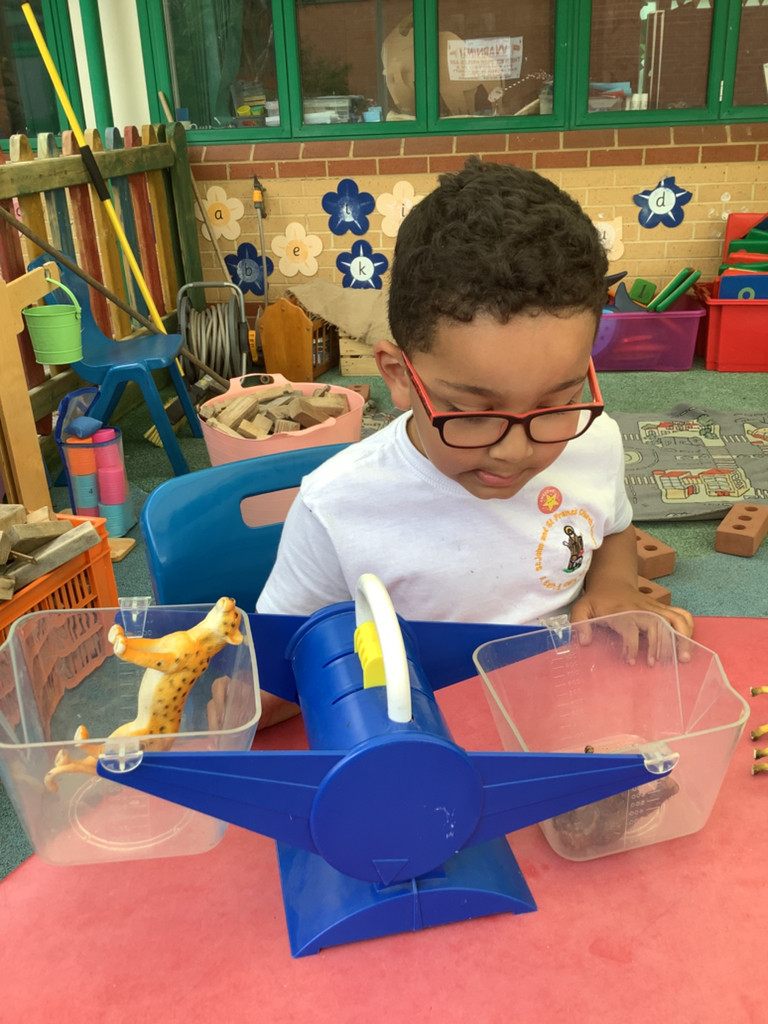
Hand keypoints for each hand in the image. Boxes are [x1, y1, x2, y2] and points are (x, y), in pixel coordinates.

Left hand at [570, 583, 693, 665]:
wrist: (612, 581)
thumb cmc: (597, 600)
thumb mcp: (582, 608)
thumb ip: (580, 623)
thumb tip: (584, 642)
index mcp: (621, 611)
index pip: (630, 628)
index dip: (631, 645)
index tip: (631, 661)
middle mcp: (641, 609)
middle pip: (659, 623)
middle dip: (664, 643)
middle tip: (664, 663)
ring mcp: (655, 608)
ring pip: (676, 618)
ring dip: (684, 636)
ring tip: (684, 657)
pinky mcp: (663, 609)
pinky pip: (681, 614)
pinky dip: (689, 627)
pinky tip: (688, 643)